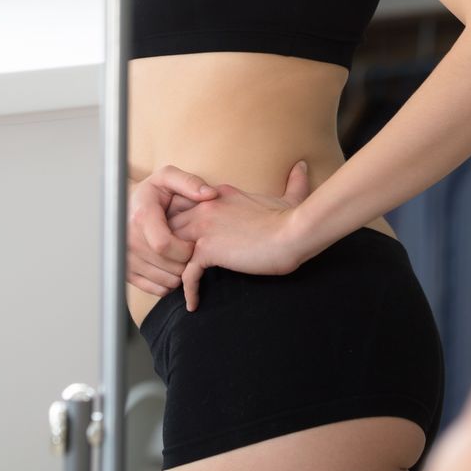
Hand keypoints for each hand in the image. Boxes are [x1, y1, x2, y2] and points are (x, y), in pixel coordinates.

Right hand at [127, 165, 214, 296]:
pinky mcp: (126, 271)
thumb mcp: (169, 178)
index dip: (185, 249)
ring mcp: (125, 257)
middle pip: (166, 265)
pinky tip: (171, 267)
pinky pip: (154, 289)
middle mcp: (127, 239)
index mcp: (140, 216)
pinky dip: (168, 283)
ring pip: (163, 280)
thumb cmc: (153, 192)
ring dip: (180, 273)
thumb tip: (209, 194)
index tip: (193, 244)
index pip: (164, 245)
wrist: (127, 205)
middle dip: (186, 261)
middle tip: (191, 251)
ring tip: (182, 257)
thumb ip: (190, 183)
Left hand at [168, 158, 312, 310]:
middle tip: (171, 268)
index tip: (182, 242)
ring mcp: (204, 227)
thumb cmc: (292, 219)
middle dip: (168, 246)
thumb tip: (302, 167)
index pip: (185, 205)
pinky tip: (193, 304)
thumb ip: (293, 183)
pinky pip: (186, 274)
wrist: (293, 233)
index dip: (180, 224)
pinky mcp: (207, 250)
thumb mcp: (289, 197)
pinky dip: (188, 291)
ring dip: (173, 269)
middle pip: (170, 224)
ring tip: (177, 288)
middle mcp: (205, 206)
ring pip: (170, 247)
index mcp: (218, 194)